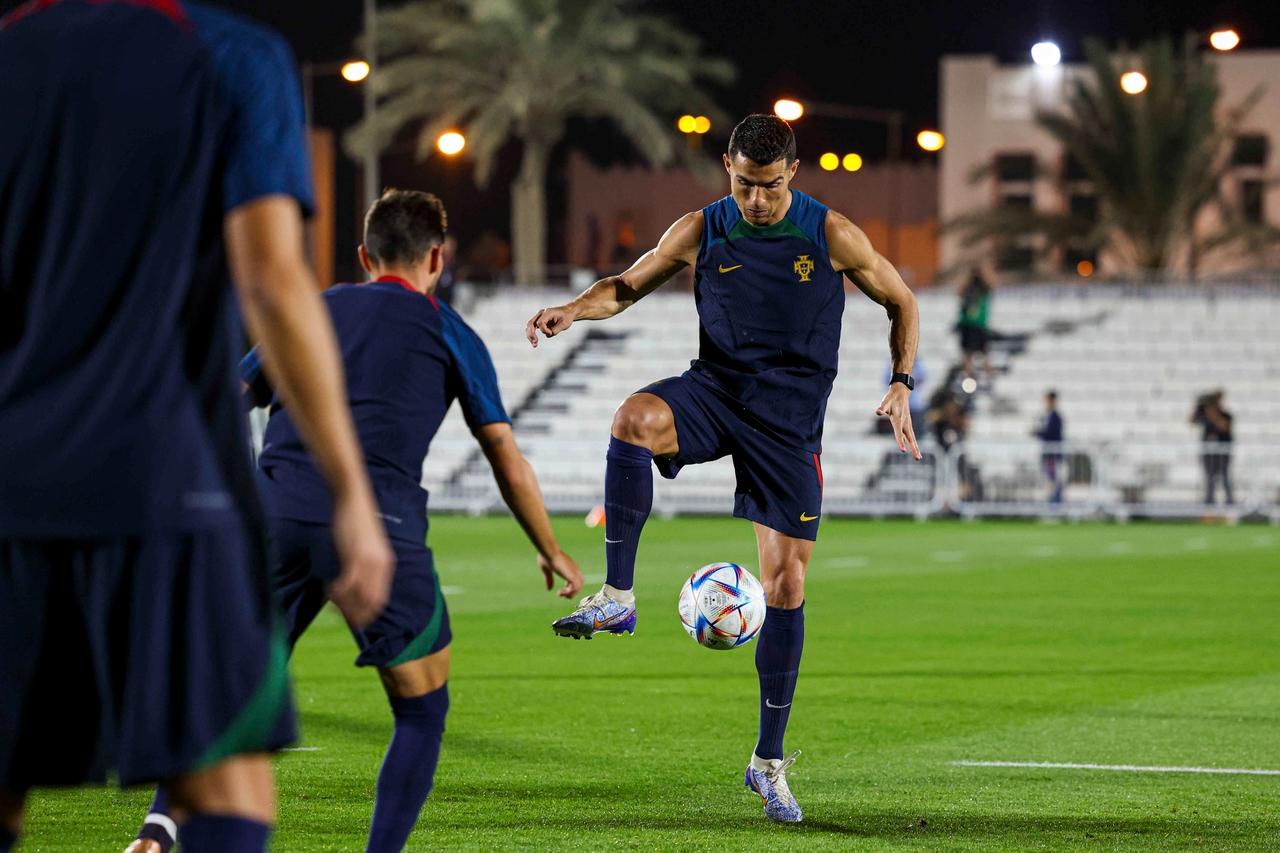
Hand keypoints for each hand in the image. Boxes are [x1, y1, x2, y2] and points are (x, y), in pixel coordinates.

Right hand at [328, 490, 394, 627]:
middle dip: (355, 614)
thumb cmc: (356, 522)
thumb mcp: (366, 547)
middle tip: (338, 613)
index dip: (366, 613)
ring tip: (331, 599)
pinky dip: (337, 592)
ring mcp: (369, 562)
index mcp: (386, 565)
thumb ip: (366, 565)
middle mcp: (381, 566)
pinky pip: (347, 584)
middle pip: (372, 603)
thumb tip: (356, 585)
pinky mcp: (355, 556)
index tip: (352, 618)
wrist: (354, 499)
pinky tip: (328, 588)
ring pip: (359, 597)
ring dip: (344, 604)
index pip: (380, 600)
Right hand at [525, 304, 576, 346]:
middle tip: (535, 342)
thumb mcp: (564, 324)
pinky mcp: (540, 321)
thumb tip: (548, 335)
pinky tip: (535, 341)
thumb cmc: (567, 317)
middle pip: (531, 323)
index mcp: (548, 312)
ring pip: (530, 326)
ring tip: (534, 344)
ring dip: (530, 335)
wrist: (568, 312)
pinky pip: (532, 327)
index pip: (540, 322)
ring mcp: (539, 317)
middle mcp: (542, 313)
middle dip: (531, 334)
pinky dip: (532, 334)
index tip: (551, 333)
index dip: (544, 330)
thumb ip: (555, 330)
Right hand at [539, 550, 582, 597]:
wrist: (548, 551)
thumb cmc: (546, 557)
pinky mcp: (571, 575)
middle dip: (572, 591)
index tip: (562, 589)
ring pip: (578, 586)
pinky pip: (575, 587)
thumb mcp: (547, 570)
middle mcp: (574, 569)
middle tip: (562, 594)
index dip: (570, 586)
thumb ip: (549, 579)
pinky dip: (569, 592)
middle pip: (580, 583)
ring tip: (560, 594)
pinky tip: (560, 592)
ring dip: (570, 593)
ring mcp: (573, 572)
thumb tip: (549, 589)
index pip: (577, 579)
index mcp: (570, 567)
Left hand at [877, 383, 921, 459]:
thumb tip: (878, 412)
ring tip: (918, 458)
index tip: (902, 451)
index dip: (900, 441)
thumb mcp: (885, 402)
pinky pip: (911, 436)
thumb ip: (882, 407)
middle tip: (918, 458)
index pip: (899, 432)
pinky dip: (913, 443)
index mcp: (898, 419)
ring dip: (915, 448)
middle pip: (910, 438)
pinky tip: (915, 450)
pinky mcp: (908, 425)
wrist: (901, 392)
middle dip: (913, 448)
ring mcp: (907, 424)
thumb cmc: (891, 398)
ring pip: (912, 438)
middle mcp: (904, 423)